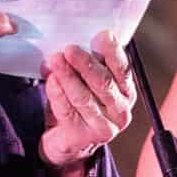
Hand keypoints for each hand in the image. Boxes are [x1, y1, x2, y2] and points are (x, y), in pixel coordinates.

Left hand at [39, 31, 134, 176]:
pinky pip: (67, 110)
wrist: (67, 141)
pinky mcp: (83, 137)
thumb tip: (72, 45)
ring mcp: (104, 127)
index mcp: (125, 92)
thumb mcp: (87, 82)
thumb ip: (86, 65)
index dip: (113, 51)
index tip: (102, 35)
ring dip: (68, 76)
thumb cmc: (79, 104)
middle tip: (70, 49)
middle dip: (86, 64)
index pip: (123, 69)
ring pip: (84, 97)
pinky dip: (57, 93)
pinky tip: (51, 80)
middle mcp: (120, 111)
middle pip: (104, 83)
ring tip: (55, 60)